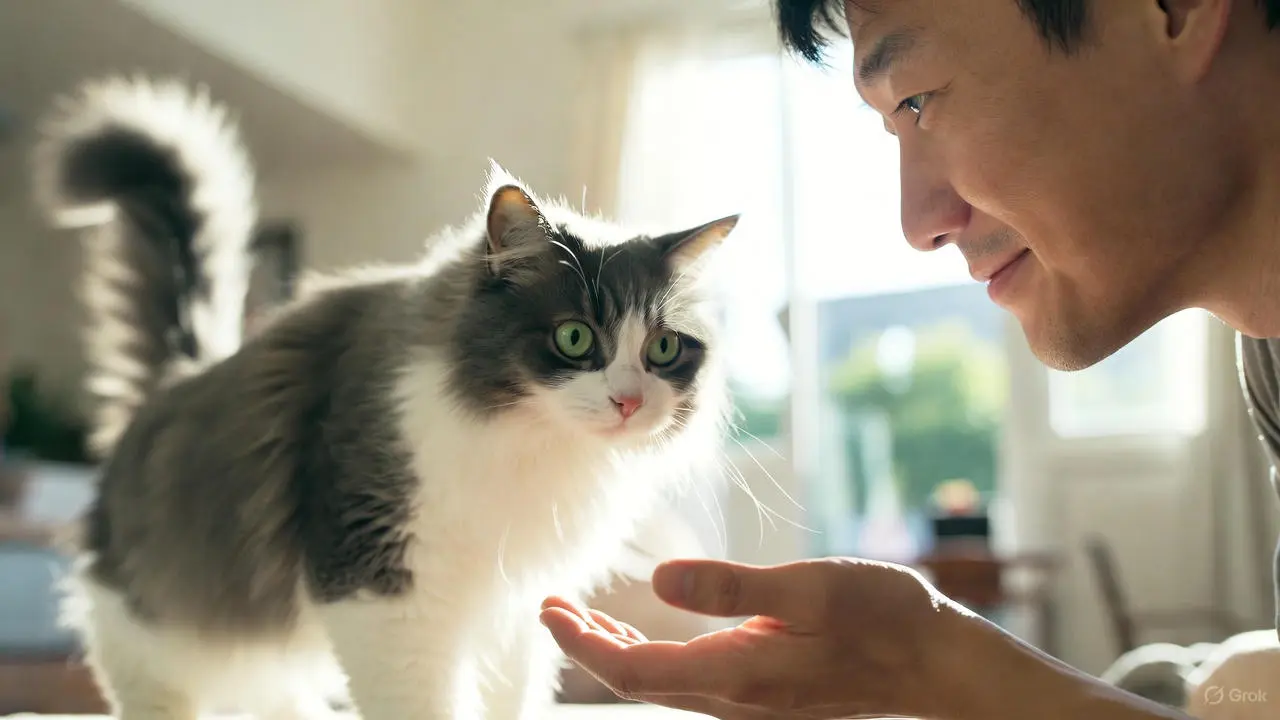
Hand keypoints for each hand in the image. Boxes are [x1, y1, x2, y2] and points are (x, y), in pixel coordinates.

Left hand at [540, 556, 975, 718]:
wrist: (933, 661)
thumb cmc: (880, 616)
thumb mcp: (809, 588)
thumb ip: (731, 588)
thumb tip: (657, 579)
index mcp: (737, 674)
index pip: (633, 670)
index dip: (583, 643)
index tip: (548, 609)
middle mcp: (735, 697)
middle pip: (639, 680)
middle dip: (589, 645)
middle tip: (553, 606)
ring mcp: (750, 700)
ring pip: (663, 682)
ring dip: (619, 649)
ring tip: (585, 615)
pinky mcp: (764, 690)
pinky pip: (690, 678)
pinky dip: (655, 651)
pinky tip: (651, 627)